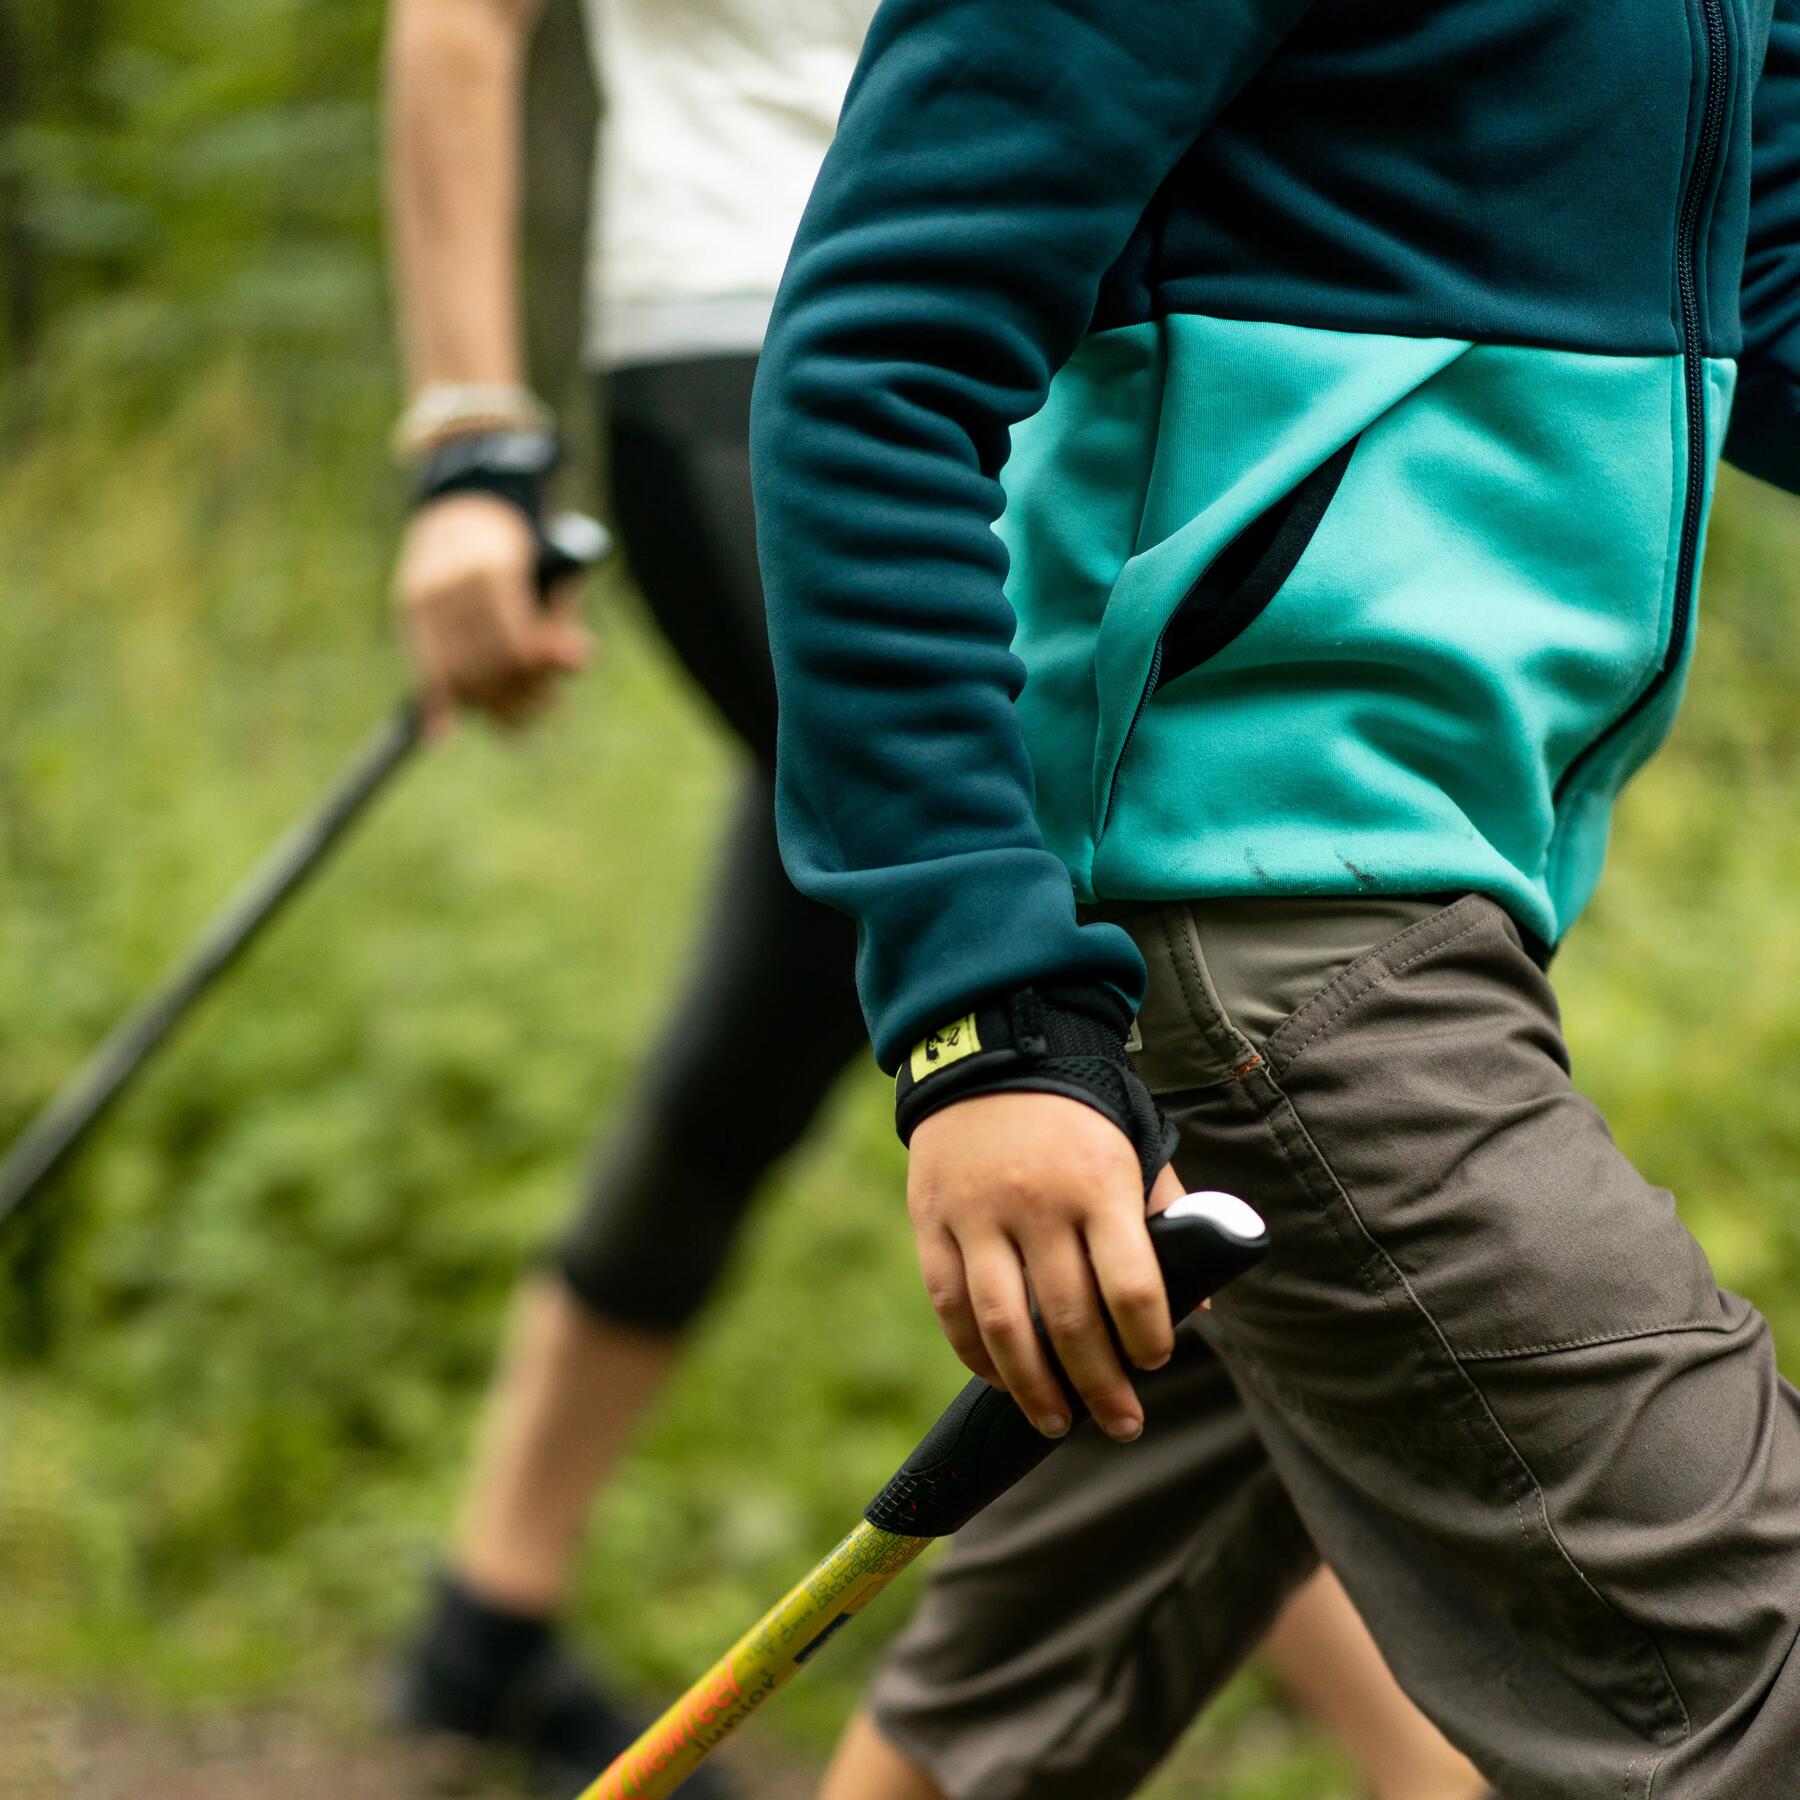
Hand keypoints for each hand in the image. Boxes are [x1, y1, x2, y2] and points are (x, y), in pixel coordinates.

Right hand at [393, 493, 592, 732]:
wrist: (467, 501)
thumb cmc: (524, 545)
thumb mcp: (552, 572)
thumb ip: (562, 618)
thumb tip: (579, 663)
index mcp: (495, 569)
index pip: (516, 646)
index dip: (538, 679)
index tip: (556, 701)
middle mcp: (453, 581)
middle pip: (486, 665)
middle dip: (518, 697)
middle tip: (546, 711)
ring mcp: (425, 592)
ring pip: (456, 670)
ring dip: (490, 705)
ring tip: (518, 719)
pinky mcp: (407, 603)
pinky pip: (421, 660)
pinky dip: (433, 701)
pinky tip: (439, 735)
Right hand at [907, 1091, 1185, 1442]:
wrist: (990, 1050)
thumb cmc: (1081, 1108)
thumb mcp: (1138, 1142)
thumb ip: (1169, 1216)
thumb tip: (1201, 1302)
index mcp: (1099, 1185)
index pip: (1131, 1287)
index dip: (1148, 1339)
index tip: (1154, 1360)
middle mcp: (1037, 1204)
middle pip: (1069, 1321)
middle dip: (1100, 1386)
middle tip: (1122, 1423)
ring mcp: (978, 1215)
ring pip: (1003, 1325)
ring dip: (1033, 1388)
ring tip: (1056, 1423)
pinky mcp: (933, 1221)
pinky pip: (950, 1305)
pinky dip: (974, 1353)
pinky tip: (1000, 1377)